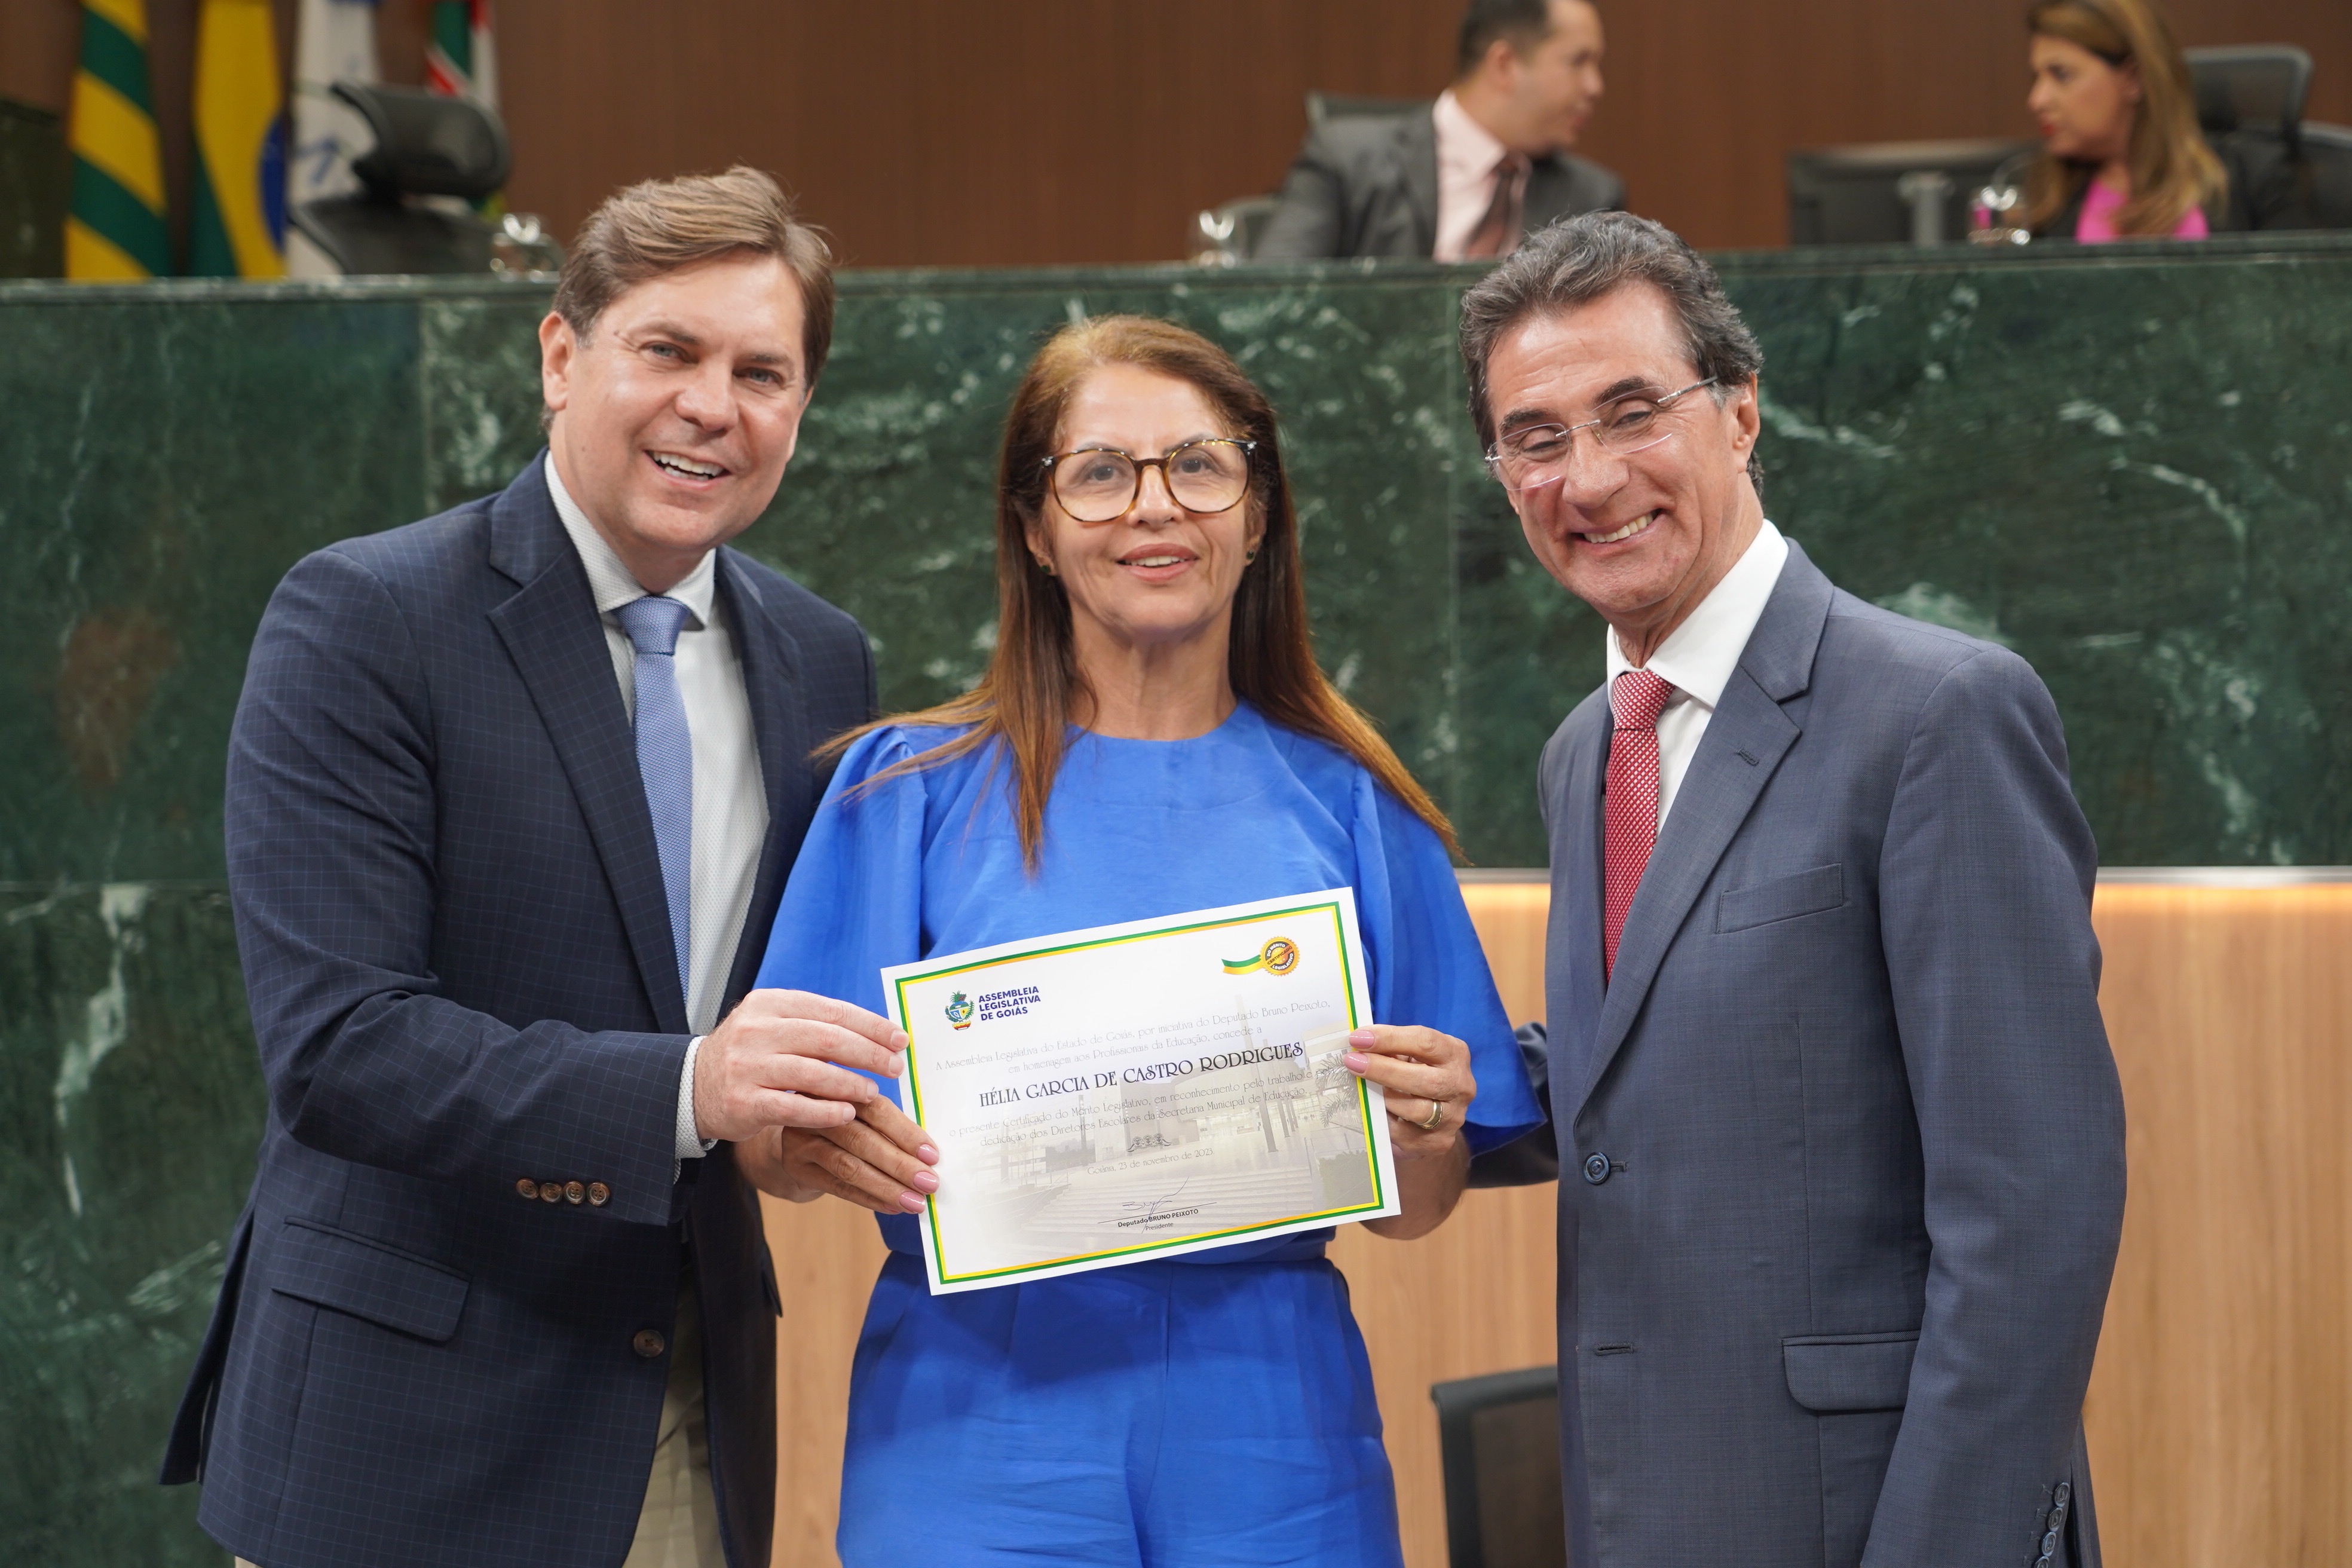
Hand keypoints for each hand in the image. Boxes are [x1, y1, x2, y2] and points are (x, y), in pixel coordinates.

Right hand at [693, 989, 908, 1143]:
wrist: (693, 1085)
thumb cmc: (749, 1055)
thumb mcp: (774, 1026)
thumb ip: (816, 1025)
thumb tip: (878, 1033)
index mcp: (770, 1004)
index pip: (832, 1011)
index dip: (871, 1025)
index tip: (899, 1038)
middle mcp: (756, 1030)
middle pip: (827, 1039)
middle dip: (868, 1053)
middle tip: (895, 1066)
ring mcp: (747, 1067)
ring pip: (812, 1073)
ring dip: (850, 1083)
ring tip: (874, 1092)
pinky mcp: (743, 1102)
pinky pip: (794, 1107)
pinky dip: (825, 1111)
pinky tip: (847, 1114)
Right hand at [772, 1096, 940, 1213]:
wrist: (792, 1143)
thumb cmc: (840, 1127)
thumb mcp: (859, 1114)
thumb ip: (887, 1126)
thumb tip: (929, 1155)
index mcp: (841, 1089)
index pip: (877, 1110)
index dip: (905, 1133)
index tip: (932, 1155)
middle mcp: (818, 1110)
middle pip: (862, 1139)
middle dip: (900, 1164)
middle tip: (929, 1183)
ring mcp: (802, 1139)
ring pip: (849, 1166)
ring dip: (887, 1187)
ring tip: (915, 1202)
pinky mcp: (796, 1168)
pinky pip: (837, 1187)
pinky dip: (868, 1198)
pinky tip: (892, 1206)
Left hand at [1344, 1024, 1476, 1161]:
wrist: (1437, 1117)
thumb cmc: (1418, 1074)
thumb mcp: (1412, 1055)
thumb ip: (1392, 1049)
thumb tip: (1358, 1044)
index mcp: (1455, 1054)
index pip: (1425, 1042)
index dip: (1390, 1038)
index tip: (1359, 1038)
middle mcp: (1461, 1085)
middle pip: (1424, 1079)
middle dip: (1383, 1069)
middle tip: (1353, 1062)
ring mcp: (1453, 1116)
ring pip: (1417, 1110)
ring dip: (1384, 1098)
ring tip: (1362, 1088)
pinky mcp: (1439, 1142)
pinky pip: (1405, 1133)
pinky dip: (1384, 1120)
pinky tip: (1370, 1111)